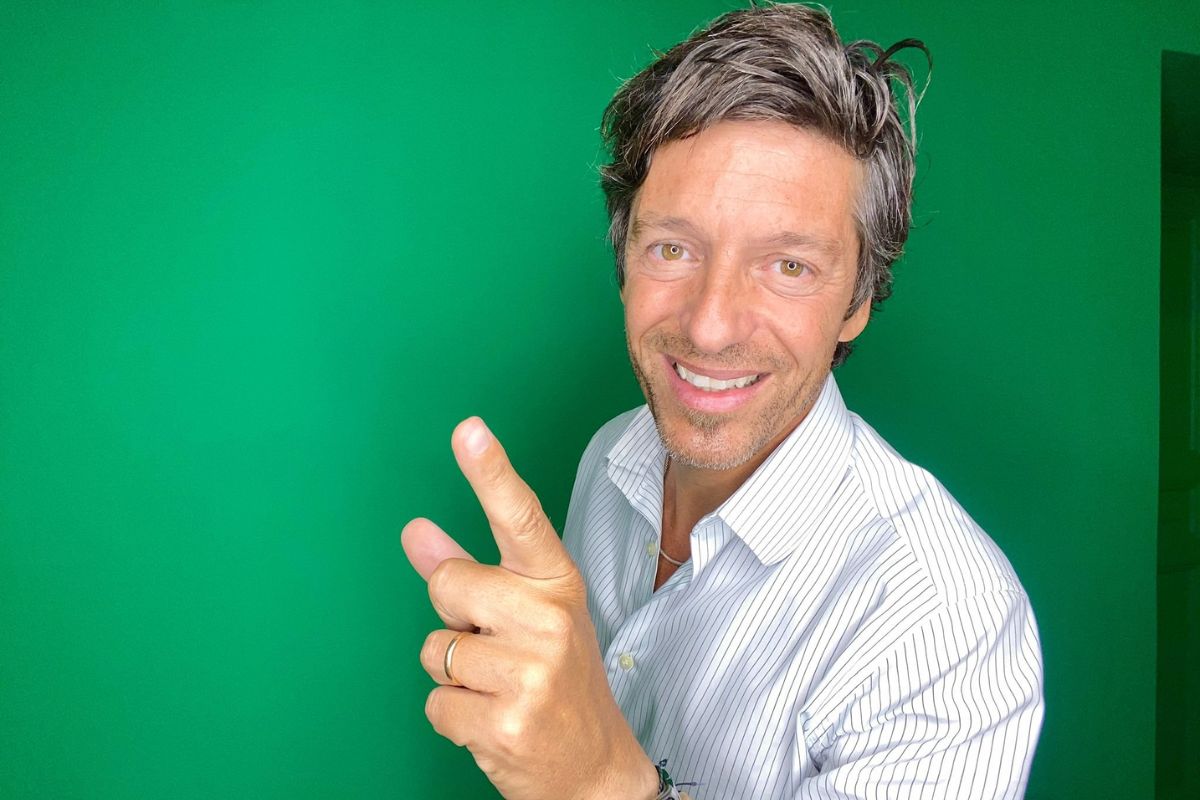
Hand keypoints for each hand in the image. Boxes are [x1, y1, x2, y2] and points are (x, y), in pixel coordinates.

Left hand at [401, 417, 657, 799]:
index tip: (468, 429)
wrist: (593, 768)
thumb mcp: (524, 616)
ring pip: (435, 651)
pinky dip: (453, 717)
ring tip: (499, 688)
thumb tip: (416, 530)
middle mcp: (550, 618)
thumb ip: (466, 569)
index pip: (518, 518)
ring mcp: (531, 671)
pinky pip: (434, 702)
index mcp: (556, 583)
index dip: (490, 471)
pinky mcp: (506, 721)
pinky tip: (493, 720)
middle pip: (447, 585)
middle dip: (455, 619)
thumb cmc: (555, 680)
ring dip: (453, 675)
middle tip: (498, 648)